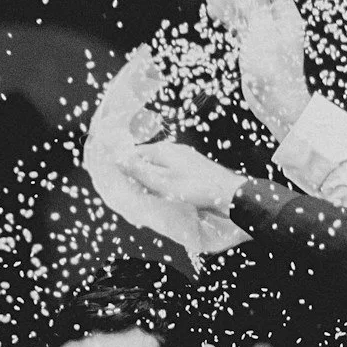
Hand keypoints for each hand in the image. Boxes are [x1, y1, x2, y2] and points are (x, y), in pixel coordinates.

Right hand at [119, 143, 243, 214]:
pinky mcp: (193, 168)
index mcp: (163, 150)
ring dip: (152, 181)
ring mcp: (184, 158)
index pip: (135, 153)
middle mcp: (173, 150)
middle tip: (132, 193)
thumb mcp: (162, 182)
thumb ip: (139, 171)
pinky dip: (165, 183)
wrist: (229, 194)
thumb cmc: (195, 188)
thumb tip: (117, 159)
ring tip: (148, 197)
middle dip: (138, 175)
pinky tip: (166, 195)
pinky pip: (172, 173)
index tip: (119, 182)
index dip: (125, 166)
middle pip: (147, 160)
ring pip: (160, 168)